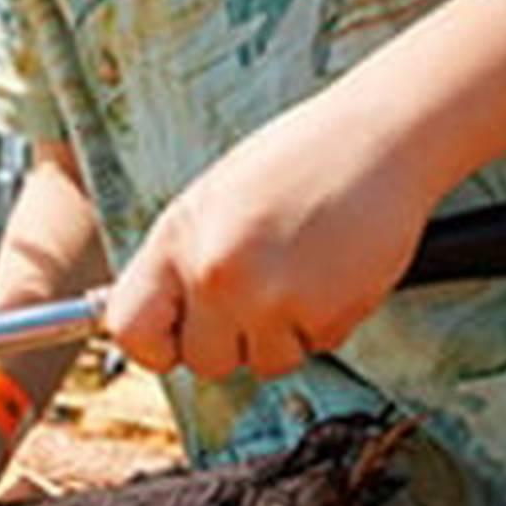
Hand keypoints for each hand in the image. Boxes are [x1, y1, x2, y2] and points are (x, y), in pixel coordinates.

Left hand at [102, 90, 442, 379]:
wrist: (377, 141)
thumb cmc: (295, 162)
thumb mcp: (211, 201)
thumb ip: (180, 262)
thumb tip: (149, 318)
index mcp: (177, 239)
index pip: (129, 330)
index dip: (156, 344)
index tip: (179, 335)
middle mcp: (216, 274)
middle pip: (201, 363)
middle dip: (229, 341)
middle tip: (257, 295)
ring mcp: (271, 299)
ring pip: (262, 364)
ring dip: (280, 336)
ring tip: (298, 274)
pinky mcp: (326, 316)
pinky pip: (313, 351)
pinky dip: (322, 325)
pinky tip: (329, 275)